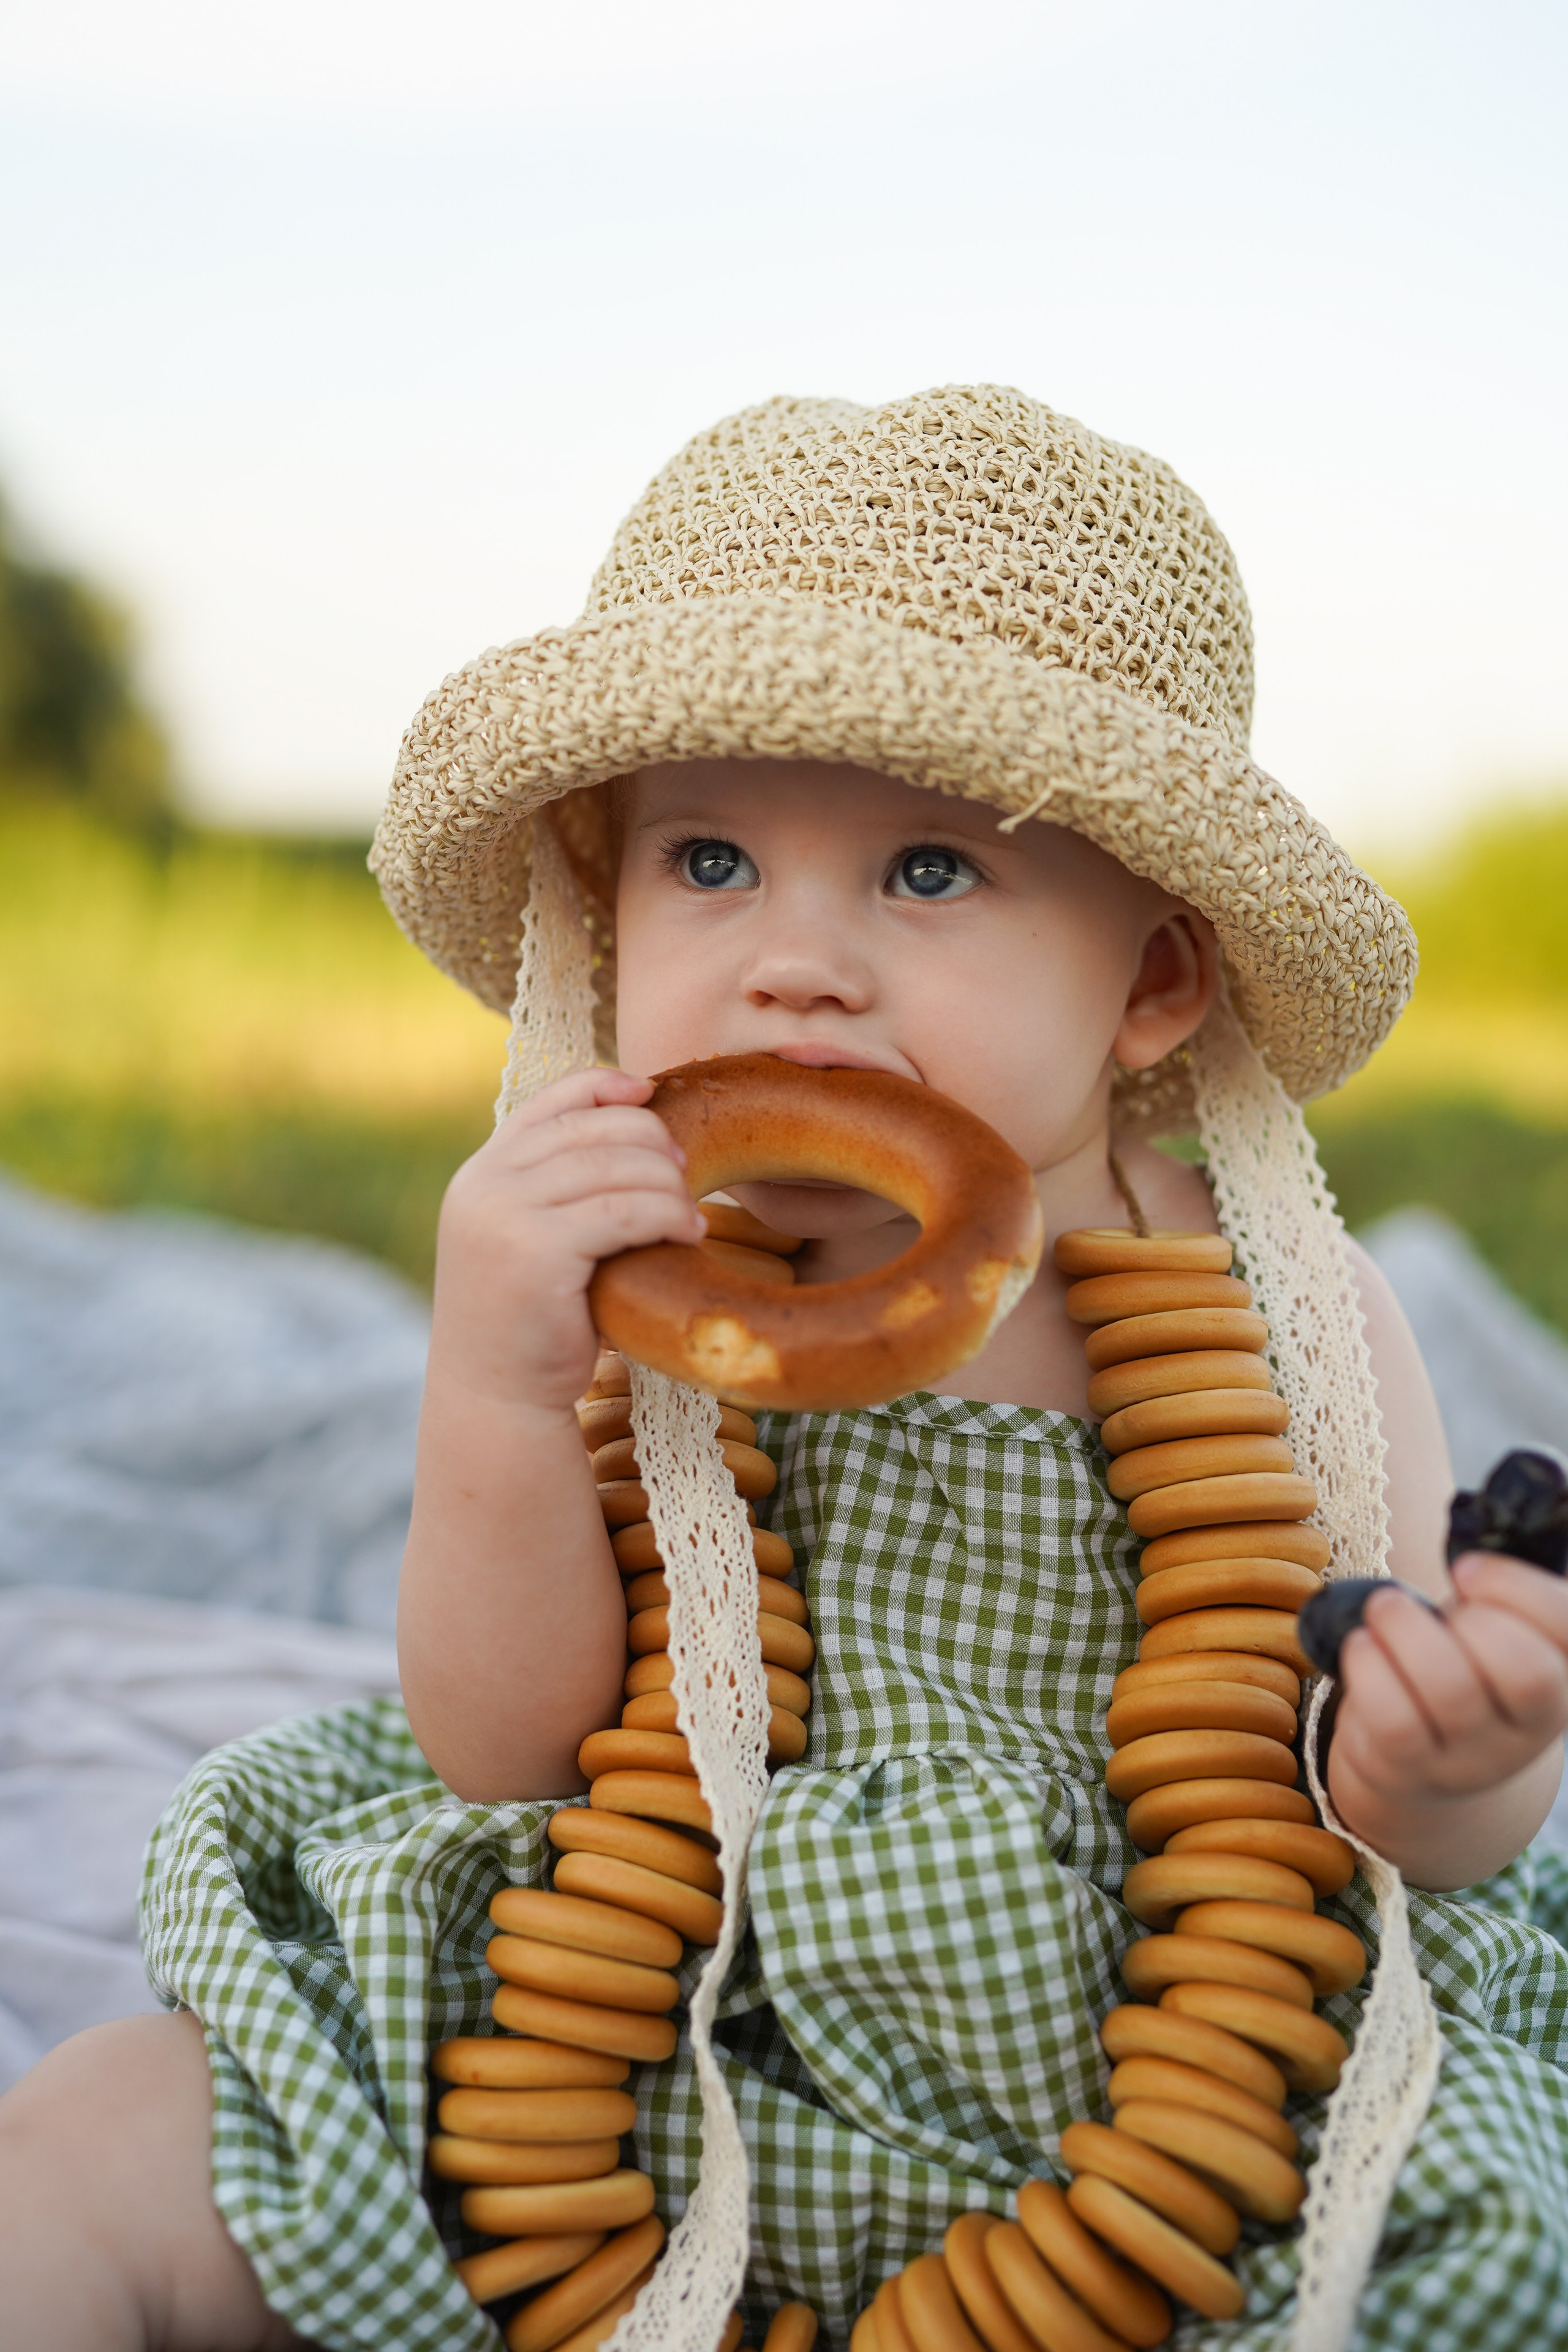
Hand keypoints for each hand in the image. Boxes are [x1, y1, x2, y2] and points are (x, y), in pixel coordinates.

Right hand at [428, 1067, 703, 1416]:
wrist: (496, 1397)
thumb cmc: (532, 1322)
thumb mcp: (534, 1239)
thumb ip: (559, 1189)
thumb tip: (635, 1128)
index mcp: (483, 1173)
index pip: (549, 1101)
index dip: (604, 1087)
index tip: (651, 1093)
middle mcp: (485, 1184)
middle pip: (592, 1130)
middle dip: (652, 1142)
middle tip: (688, 1171)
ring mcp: (504, 1214)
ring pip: (614, 1167)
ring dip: (668, 1185)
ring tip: (692, 1216)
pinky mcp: (536, 1251)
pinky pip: (623, 1211)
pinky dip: (666, 1215)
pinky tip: (688, 1234)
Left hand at [1327, 1553, 1567, 1858]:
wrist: (1420, 1757)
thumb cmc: (1459, 1667)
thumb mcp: (1492, 1632)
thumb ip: (1497, 1595)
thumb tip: (1478, 1520)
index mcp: (1561, 1675)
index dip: (1518, 1587)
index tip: (1463, 1567)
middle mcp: (1528, 1727)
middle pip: (1527, 1673)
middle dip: (1473, 1620)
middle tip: (1424, 1600)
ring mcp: (1472, 1757)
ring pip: (1453, 1694)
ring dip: (1406, 1632)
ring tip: (1382, 1608)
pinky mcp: (1412, 1770)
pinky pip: (1395, 1723)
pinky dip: (1370, 1670)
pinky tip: (1361, 1645)